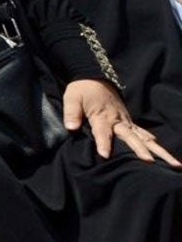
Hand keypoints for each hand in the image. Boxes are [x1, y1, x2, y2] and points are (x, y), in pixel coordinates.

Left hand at [63, 81, 180, 165]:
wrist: (93, 78)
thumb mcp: (71, 98)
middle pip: (130, 137)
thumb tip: (70, 127)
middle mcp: (117, 120)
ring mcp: (126, 121)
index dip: (103, 143)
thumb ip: (71, 113)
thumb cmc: (81, 90)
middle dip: (139, 150)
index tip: (105, 155)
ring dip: (157, 150)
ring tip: (171, 162)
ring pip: (143, 138)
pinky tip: (160, 153)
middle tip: (148, 162)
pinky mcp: (129, 121)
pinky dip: (151, 142)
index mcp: (101, 116)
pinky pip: (142, 133)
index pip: (102, 132)